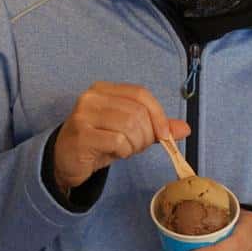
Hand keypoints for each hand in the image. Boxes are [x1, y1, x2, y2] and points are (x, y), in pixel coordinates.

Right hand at [51, 82, 189, 190]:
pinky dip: (123, 151)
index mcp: (104, 89)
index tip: (165, 135)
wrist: (66, 161)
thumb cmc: (99, 142)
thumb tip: (185, 128)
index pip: (140, 94)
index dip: (158, 114)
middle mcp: (92, 97)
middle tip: (138, 146)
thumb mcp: (129, 132)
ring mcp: (83, 115)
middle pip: (137, 112)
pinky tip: (115, 153)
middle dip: (146, 134)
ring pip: (129, 126)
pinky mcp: (81, 135)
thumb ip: (155, 127)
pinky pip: (117, 141)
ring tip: (126, 150)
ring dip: (135, 144)